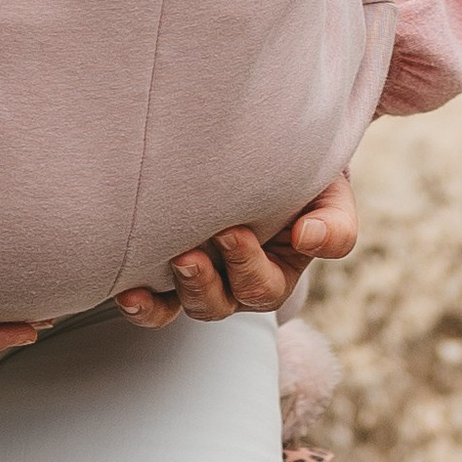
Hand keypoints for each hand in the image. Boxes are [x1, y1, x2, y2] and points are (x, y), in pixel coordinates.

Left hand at [115, 174, 357, 328]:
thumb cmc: (303, 179)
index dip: (246, 266)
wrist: (268, 155)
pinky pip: (156, 303)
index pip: (262, 286)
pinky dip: (142, 305)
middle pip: (222, 303)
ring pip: (187, 306)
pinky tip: (127, 293)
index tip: (232, 231)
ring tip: (172, 260)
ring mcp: (200, 279)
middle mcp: (235, 284)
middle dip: (206, 280)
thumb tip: (309, 238)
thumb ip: (334, 224)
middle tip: (193, 248)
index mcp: (275, 273)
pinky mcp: (167, 271)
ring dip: (176, 290)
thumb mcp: (331, 198)